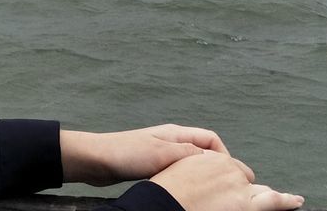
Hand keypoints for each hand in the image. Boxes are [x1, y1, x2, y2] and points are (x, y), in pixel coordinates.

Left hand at [60, 123, 230, 185]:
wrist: (96, 160)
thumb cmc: (126, 153)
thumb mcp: (161, 154)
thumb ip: (188, 155)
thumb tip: (215, 160)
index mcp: (176, 134)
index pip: (211, 139)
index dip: (224, 155)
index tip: (230, 175)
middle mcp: (172, 141)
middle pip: (203, 152)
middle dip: (215, 167)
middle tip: (222, 187)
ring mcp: (162, 153)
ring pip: (191, 164)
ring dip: (201, 175)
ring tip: (208, 193)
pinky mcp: (153, 166)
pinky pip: (178, 172)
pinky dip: (187, 181)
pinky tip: (186, 193)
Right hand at [151, 150, 303, 210]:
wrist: (162, 203)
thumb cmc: (167, 193)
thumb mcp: (179, 170)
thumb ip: (195, 170)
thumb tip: (201, 178)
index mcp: (212, 158)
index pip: (230, 168)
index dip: (232, 181)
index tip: (231, 188)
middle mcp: (229, 168)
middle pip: (246, 177)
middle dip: (248, 188)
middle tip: (248, 198)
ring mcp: (239, 187)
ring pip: (263, 191)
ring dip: (276, 197)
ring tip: (293, 200)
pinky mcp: (245, 205)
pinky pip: (273, 202)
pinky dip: (286, 201)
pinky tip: (296, 202)